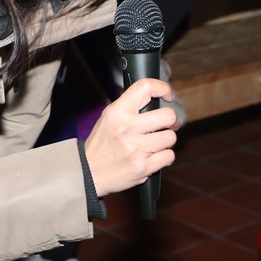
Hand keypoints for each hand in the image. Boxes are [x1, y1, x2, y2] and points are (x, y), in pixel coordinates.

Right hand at [83, 77, 177, 196]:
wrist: (88, 173)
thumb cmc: (101, 145)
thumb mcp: (108, 118)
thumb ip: (129, 108)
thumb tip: (155, 99)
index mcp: (118, 112)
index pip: (145, 87)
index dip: (162, 88)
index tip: (167, 95)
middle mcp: (128, 128)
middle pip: (168, 115)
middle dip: (172, 121)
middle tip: (168, 125)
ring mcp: (136, 148)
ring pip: (170, 137)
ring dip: (166, 141)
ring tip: (156, 144)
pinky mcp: (143, 167)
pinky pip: (168, 156)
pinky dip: (164, 157)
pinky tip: (154, 157)